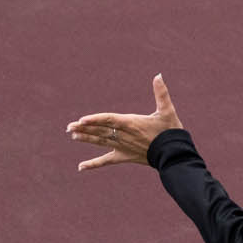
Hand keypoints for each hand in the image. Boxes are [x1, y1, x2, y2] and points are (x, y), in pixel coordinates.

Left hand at [67, 74, 182, 171]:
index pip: (109, 120)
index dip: (95, 120)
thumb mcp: (167, 111)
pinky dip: (93, 164)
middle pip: (101, 131)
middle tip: (69, 127)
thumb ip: (161, 93)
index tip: (81, 120)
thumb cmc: (171, 131)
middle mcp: (124, 136)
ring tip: (73, 135)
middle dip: (85, 128)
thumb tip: (158, 75)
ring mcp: (123, 147)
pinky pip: (106, 160)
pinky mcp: (124, 157)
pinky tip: (81, 167)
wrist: (173, 154)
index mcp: (132, 123)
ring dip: (87, 138)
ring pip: (101, 142)